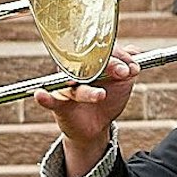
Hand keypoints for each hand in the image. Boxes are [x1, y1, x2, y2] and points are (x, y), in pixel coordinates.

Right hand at [33, 48, 140, 176]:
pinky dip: (44, 98)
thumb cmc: (108, 98)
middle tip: (123, 73)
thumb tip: (135, 52)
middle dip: (107, 66)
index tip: (133, 67)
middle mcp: (76, 70)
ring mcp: (66, 87)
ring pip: (75, 86)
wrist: (98, 125)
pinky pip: (50, 100)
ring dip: (88, 91)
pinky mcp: (58, 104)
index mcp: (91, 61)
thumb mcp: (122, 82)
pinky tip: (40, 95)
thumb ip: (127, 66)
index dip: (118, 55)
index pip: (101, 51)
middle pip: (87, 64)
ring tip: (101, 95)